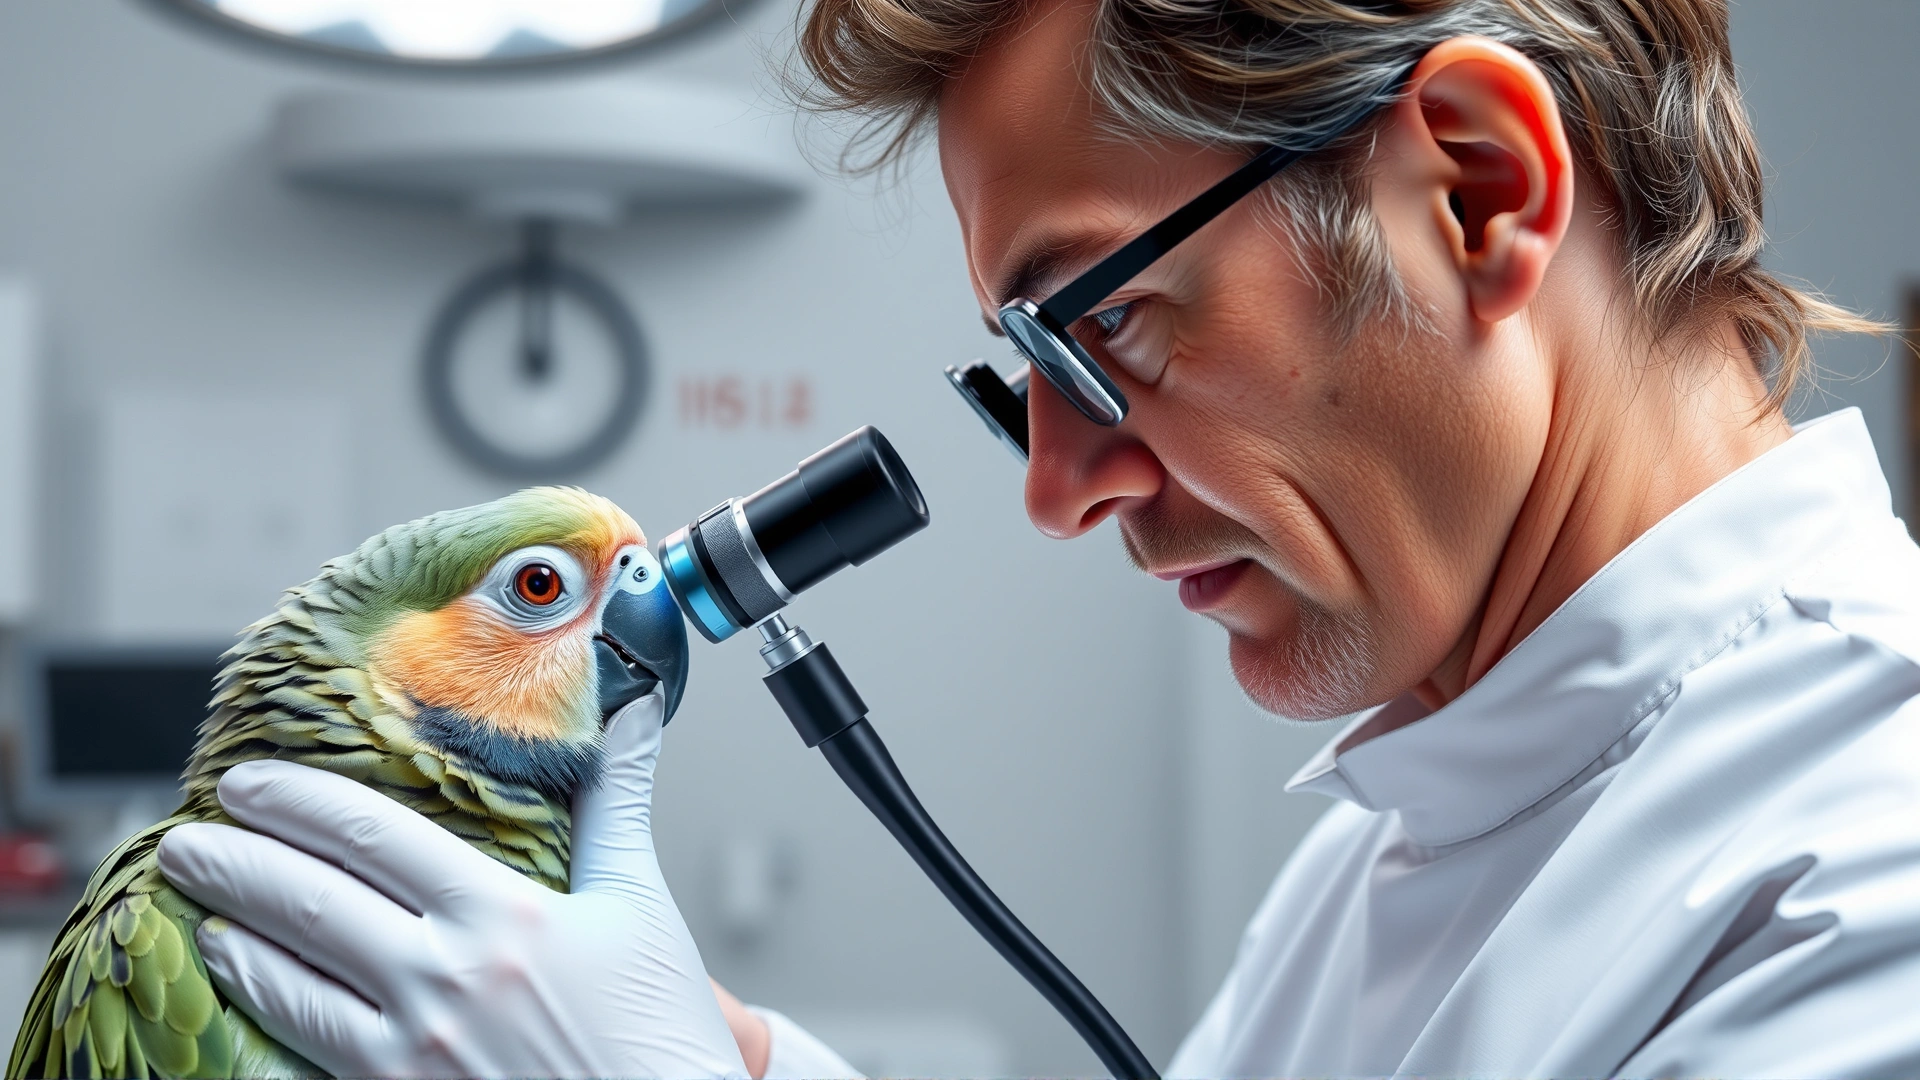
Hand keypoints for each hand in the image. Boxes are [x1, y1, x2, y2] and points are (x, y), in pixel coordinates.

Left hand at [157, 693, 747, 1079]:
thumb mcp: (640, 903)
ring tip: (200, 904)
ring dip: (233, 937)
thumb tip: (629, 717)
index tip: (251, 782)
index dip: (298, 802)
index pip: (373, 836)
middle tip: (189, 837)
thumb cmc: (661, 1029)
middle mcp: (446, 981)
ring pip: (290, 984)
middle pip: (311, 903)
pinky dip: (263, 1012)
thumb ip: (616, 802)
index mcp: (503, 917)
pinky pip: (306, 1051)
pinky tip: (242, 988)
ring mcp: (414, 1053)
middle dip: (236, 862)